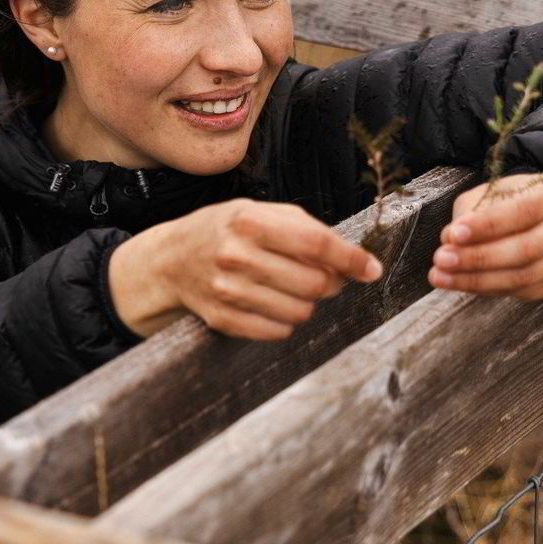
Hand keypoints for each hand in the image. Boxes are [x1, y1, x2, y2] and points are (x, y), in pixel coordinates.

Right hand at [108, 198, 382, 340]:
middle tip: (327, 277)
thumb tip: (357, 261)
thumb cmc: (226, 231)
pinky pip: (278, 330)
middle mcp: (236, 255)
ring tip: (293, 288)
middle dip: (332, 283)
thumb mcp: (259, 213)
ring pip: (300, 311)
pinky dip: (286, 320)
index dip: (351, 259)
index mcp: (248, 221)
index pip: (316, 243)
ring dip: (308, 303)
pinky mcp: (222, 319)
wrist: (171, 260)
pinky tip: (274, 304)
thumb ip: (307, 230)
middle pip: (314, 283)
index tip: (371, 269)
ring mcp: (227, 291)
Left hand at [428, 175, 542, 300]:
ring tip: (442, 276)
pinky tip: (461, 283)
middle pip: (525, 249)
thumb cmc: (504, 203)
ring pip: (522, 276)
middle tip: (442, 259)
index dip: (488, 226)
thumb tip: (451, 240)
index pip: (523, 211)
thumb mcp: (485, 195)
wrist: (528, 219)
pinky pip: (520, 291)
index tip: (454, 234)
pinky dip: (485, 289)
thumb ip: (469, 213)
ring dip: (476, 279)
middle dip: (478, 258)